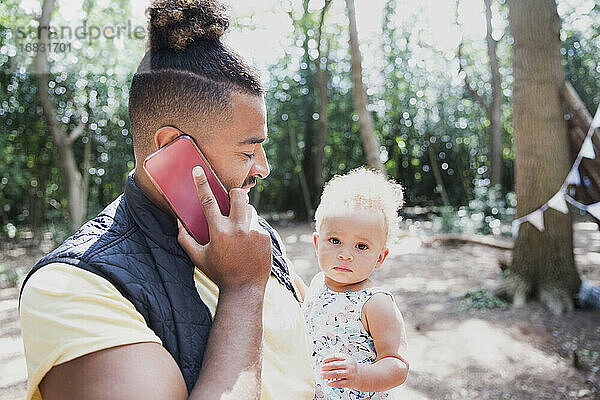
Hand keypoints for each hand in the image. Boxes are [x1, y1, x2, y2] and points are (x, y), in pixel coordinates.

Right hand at [177, 166, 271, 293]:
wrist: (244, 290)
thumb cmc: (219, 273)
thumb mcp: (198, 258)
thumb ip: (185, 239)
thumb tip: (178, 222)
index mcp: (219, 232)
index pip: (208, 201)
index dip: (202, 183)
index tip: (198, 170)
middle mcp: (238, 229)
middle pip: (239, 195)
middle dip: (235, 193)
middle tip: (231, 200)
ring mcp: (254, 232)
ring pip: (250, 210)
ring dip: (243, 215)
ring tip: (239, 232)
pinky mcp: (265, 237)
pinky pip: (257, 225)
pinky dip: (252, 231)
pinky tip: (249, 245)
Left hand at [320, 353, 363, 388]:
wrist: (360, 375)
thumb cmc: (350, 367)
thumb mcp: (345, 359)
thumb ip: (335, 359)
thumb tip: (324, 362)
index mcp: (347, 358)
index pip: (335, 356)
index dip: (327, 358)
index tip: (323, 361)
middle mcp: (349, 366)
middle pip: (335, 365)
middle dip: (326, 367)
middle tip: (321, 369)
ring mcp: (349, 374)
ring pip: (336, 374)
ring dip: (327, 375)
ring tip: (322, 375)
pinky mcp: (349, 383)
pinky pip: (339, 383)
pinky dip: (332, 384)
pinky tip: (328, 383)